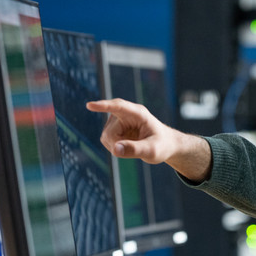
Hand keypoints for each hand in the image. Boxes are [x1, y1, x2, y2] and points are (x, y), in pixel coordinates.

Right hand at [86, 98, 210, 180]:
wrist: (165, 144)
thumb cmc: (162, 145)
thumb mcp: (152, 150)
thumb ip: (135, 150)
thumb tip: (115, 149)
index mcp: (138, 113)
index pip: (118, 107)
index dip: (103, 106)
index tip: (90, 105)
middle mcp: (126, 113)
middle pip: (110, 133)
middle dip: (119, 145)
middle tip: (137, 149)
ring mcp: (118, 120)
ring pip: (106, 137)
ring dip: (118, 146)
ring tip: (135, 145)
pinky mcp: (114, 127)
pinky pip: (106, 141)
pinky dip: (116, 147)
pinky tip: (128, 145)